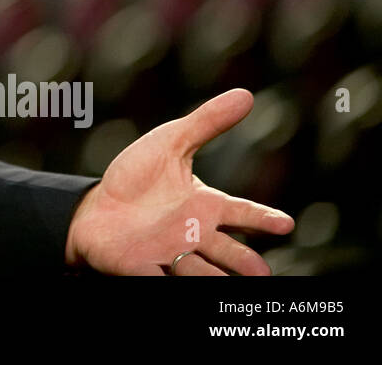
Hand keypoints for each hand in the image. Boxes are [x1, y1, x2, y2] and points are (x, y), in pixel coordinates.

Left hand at [65, 88, 294, 274]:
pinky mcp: (141, 267)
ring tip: (231, 286)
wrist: (96, 206)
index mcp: (206, 206)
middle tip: (260, 274)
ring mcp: (169, 254)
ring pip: (198, 272)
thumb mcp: (171, 143)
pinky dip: (162, 281)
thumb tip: (246, 95)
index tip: (285, 224)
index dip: (263, 219)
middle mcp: (194, 235)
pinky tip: (168, 280)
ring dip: (213, 278)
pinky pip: (154, 277)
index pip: (242, 213)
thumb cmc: (139, 179)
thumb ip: (207, 123)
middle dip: (243, 263)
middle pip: (226, 252)